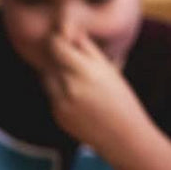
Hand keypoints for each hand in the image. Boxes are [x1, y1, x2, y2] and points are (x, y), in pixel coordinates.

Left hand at [41, 30, 147, 148]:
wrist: (123, 138)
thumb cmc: (122, 101)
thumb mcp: (109, 70)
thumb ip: (88, 50)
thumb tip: (71, 32)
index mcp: (85, 71)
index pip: (55, 45)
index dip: (57, 40)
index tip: (61, 39)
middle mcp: (69, 87)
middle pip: (48, 61)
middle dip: (56, 58)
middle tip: (70, 60)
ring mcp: (60, 103)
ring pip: (47, 79)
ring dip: (56, 75)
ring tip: (76, 80)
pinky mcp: (57, 116)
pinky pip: (51, 97)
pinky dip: (59, 93)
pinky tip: (78, 99)